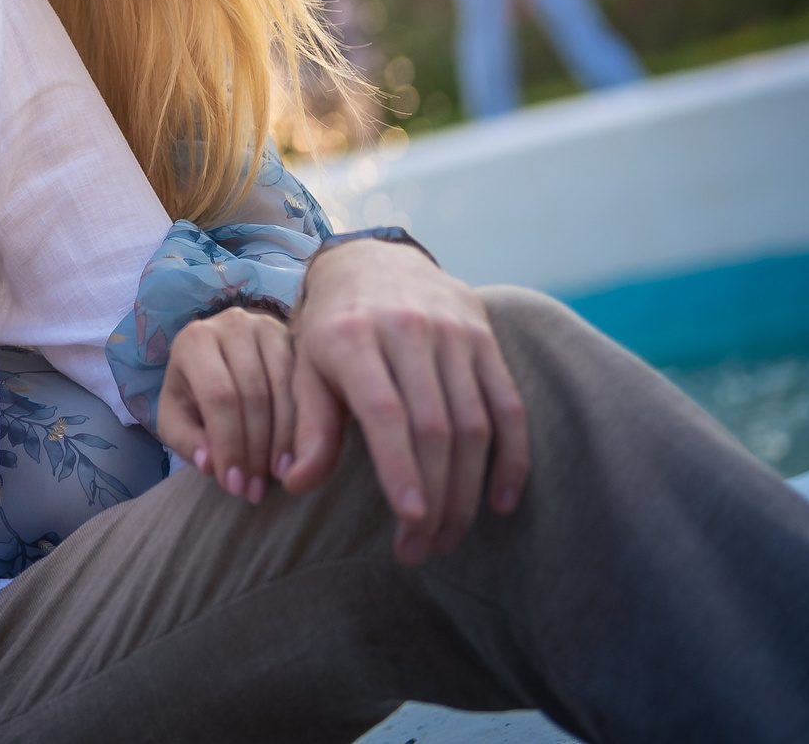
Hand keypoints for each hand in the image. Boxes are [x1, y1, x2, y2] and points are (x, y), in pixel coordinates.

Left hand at [156, 305, 294, 505]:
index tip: (235, 485)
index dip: (230, 444)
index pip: (218, 396)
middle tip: (256, 491)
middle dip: (256, 450)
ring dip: (284, 442)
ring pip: (285, 389)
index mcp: (194, 340)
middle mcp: (232, 324)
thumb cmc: (193, 391)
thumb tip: (211, 464)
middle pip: (254, 394)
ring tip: (279, 479)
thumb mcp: (176, 415)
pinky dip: (303, 424)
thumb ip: (186, 439)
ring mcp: (268, 327)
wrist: (219, 355)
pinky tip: (299, 455)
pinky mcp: (296, 337)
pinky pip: (306, 384)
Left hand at [281, 240, 529, 563]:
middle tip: (422, 548)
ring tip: (449, 536)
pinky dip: (512, 458)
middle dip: (434, 497)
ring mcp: (454, 333)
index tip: (411, 520)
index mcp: (353, 338)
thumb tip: (295, 483)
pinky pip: (509, 406)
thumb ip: (308, 426)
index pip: (385, 413)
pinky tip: (501, 502)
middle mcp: (407, 331)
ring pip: (474, 424)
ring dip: (468, 489)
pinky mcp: (486, 339)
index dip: (401, 468)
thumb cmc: (331, 328)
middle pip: (434, 427)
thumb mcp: (307, 367)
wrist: (374, 259)